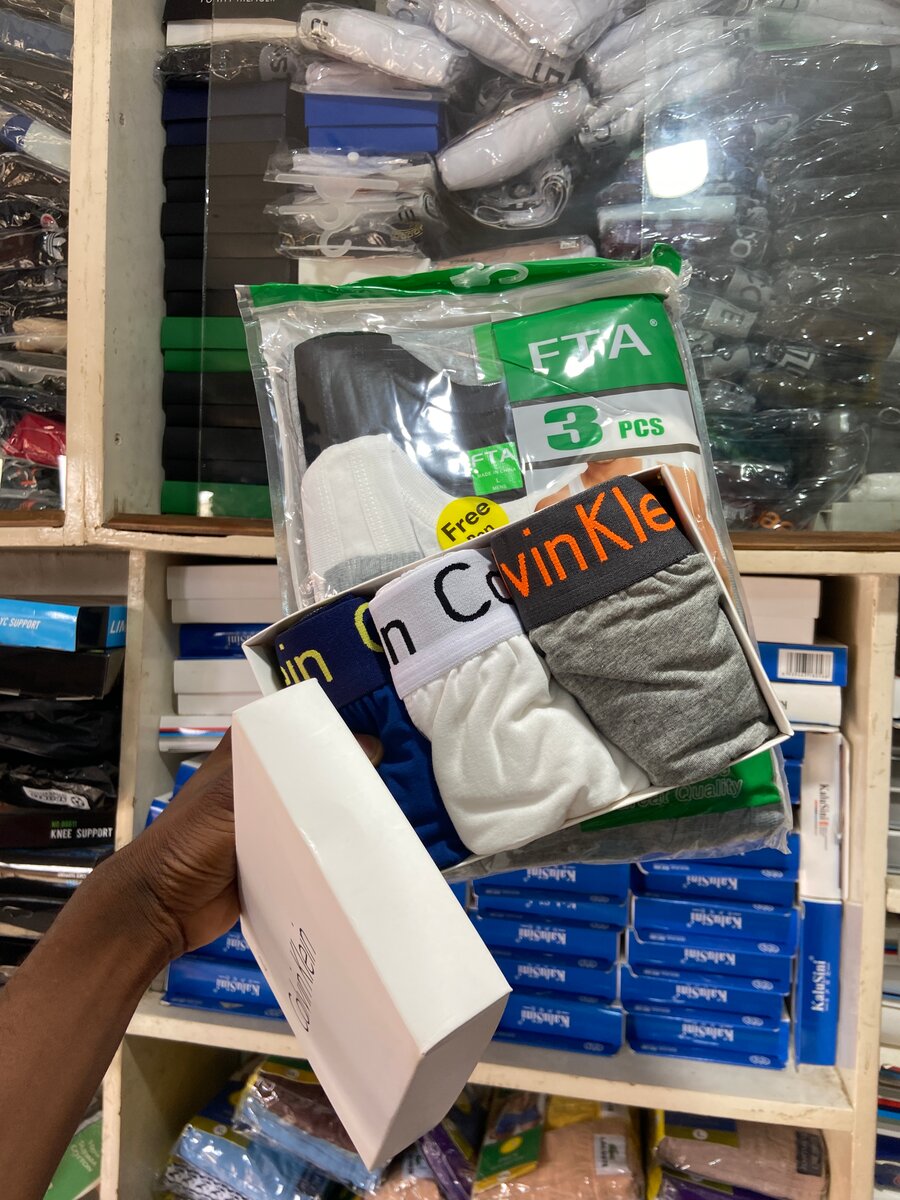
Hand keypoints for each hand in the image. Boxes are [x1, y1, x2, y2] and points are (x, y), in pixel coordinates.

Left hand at [107, 729, 383, 960]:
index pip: (299, 724)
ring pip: (318, 807)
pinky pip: (315, 845)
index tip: (387, 726)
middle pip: (316, 767)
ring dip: (347, 812)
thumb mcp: (235, 795)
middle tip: (402, 772)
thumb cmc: (190, 841)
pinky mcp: (278, 857)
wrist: (160, 910)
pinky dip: (337, 846)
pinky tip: (374, 846)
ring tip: (397, 808)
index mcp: (248, 751)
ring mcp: (270, 821)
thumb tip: (368, 747)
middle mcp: (262, 781)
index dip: (337, 724)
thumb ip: (291, 775)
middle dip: (352, 771)